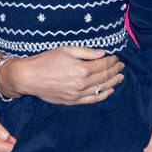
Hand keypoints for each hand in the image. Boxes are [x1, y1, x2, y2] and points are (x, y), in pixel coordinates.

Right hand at [3, 46, 123, 103]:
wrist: (29, 77)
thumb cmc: (46, 60)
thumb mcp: (66, 50)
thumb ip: (86, 52)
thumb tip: (103, 53)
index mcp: (82, 68)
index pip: (104, 64)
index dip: (113, 60)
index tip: (117, 58)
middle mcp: (82, 83)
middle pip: (105, 76)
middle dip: (115, 70)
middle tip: (122, 66)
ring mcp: (78, 94)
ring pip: (101, 89)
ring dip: (113, 83)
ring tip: (120, 78)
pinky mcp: (73, 101)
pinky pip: (92, 100)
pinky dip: (103, 96)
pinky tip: (109, 91)